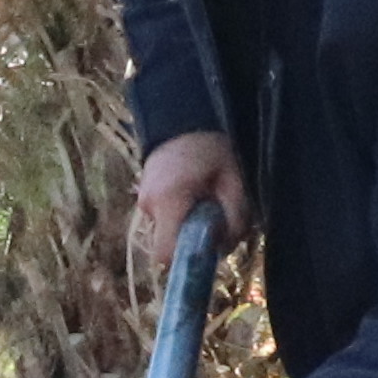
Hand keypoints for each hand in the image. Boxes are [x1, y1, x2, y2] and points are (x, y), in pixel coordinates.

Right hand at [133, 128, 248, 261]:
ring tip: (207, 202)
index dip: (187, 259)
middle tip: (216, 220)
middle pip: (168, 246)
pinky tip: (194, 197)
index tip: (209, 247)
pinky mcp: (144, 198)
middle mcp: (149, 205)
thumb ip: (235, 218)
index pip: (166, 253)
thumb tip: (224, 248)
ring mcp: (142, 202)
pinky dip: (181, 217)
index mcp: (169, 201)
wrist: (184, 118)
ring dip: (188, 228)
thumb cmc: (213, 148)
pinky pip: (164, 221)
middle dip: (193, 242)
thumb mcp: (235, 181)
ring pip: (167, 234)